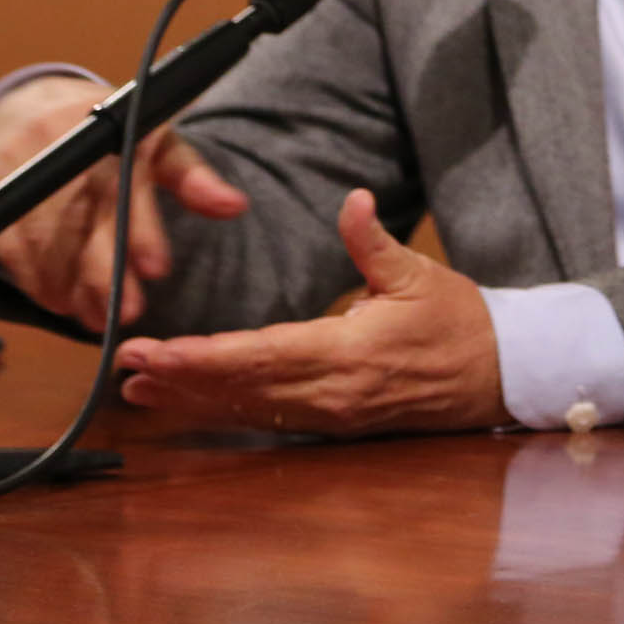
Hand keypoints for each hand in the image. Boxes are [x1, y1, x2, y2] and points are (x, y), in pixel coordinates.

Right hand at [0, 74, 248, 332]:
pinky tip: (65, 302)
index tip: (157, 269)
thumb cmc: (108, 129)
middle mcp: (55, 152)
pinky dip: (38, 283)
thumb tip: (233, 206)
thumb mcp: (156, 137)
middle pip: (78, 222)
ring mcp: (15, 177)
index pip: (121, 184)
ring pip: (44, 245)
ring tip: (101, 316)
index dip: (139, 229)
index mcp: (103, 130)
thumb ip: (192, 175)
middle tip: (128, 313)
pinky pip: (12, 253)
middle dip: (103, 273)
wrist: (27, 108)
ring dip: (73, 288)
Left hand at [113, 190, 509, 435]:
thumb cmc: (460, 323)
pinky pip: (267, 418)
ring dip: (191, 400)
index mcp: (348, 355)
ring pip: (247, 410)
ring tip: (138, 390)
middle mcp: (331, 394)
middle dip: (179, 379)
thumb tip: (351, 201)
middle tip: (124, 368)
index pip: (260, 356)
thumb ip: (374, 241)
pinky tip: (189, 404)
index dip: (203, 356)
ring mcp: (330, 415)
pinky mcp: (332, 423)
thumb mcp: (419, 273)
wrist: (499, 375)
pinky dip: (223, 411)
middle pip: (241, 388)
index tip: (157, 350)